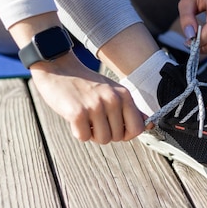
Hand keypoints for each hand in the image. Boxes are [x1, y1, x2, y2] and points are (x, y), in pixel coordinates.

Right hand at [30, 52, 145, 143]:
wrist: (58, 68)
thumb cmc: (86, 83)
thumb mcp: (112, 90)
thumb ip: (129, 108)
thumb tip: (148, 124)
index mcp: (124, 94)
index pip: (137, 128)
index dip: (127, 134)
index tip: (116, 129)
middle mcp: (112, 99)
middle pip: (118, 137)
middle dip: (106, 133)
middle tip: (94, 119)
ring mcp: (95, 106)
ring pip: (102, 139)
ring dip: (92, 134)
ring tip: (85, 118)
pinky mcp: (77, 113)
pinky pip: (83, 137)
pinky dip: (78, 132)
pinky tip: (74, 118)